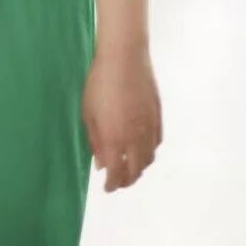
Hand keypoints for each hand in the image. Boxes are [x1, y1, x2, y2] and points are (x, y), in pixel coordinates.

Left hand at [81, 43, 162, 191]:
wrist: (125, 57)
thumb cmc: (99, 83)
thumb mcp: (88, 112)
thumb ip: (95, 141)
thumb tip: (101, 163)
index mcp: (115, 138)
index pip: (117, 173)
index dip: (112, 185)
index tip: (107, 188)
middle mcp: (135, 138)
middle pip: (136, 171)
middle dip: (127, 181)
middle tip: (118, 182)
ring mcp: (149, 127)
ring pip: (149, 159)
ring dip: (139, 168)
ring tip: (130, 168)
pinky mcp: (158, 116)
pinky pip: (157, 143)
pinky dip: (150, 152)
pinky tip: (142, 149)